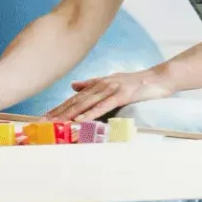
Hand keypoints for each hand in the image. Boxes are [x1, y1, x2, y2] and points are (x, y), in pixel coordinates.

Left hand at [46, 68, 174, 121]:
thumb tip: (73, 86)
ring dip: (70, 114)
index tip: (43, 118)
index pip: (74, 99)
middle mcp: (101, 85)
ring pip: (86, 104)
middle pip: (75, 102)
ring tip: (55, 123)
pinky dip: (91, 113)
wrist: (159, 77)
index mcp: (97, 84)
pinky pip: (104, 106)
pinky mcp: (123, 94)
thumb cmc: (137, 82)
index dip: (58, 108)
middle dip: (58, 113)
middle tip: (41, 123)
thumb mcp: (111, 81)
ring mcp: (111, 89)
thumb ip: (92, 84)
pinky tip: (80, 120)